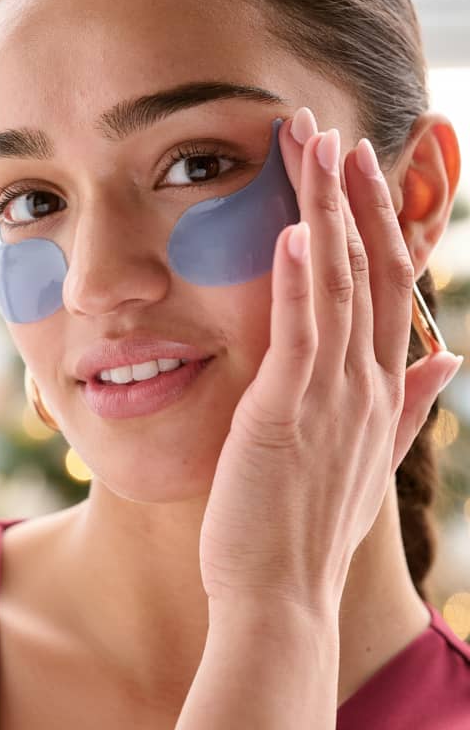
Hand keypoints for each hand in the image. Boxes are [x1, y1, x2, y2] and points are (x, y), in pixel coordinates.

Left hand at [198, 109, 461, 615]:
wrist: (282, 594)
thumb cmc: (309, 527)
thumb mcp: (368, 460)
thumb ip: (408, 406)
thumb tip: (446, 360)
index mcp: (380, 392)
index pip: (386, 291)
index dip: (376, 227)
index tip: (358, 175)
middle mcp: (365, 385)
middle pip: (369, 272)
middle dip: (355, 200)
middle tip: (337, 134)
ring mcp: (330, 397)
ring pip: (338, 287)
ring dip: (328, 214)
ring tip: (315, 150)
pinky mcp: (286, 412)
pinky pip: (300, 335)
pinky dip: (302, 280)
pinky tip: (300, 230)